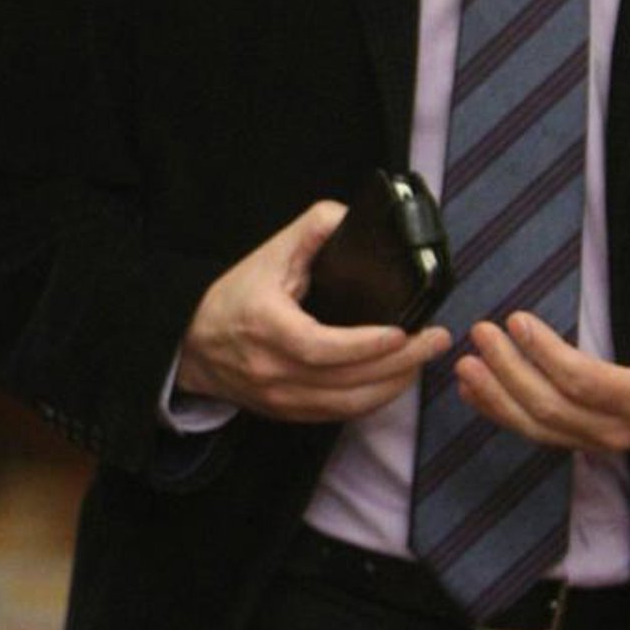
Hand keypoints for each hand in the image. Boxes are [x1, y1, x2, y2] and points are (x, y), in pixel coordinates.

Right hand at [176, 200, 450, 422]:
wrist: (192, 347)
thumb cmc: (232, 297)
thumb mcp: (267, 255)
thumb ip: (311, 231)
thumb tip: (352, 216)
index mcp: (267, 329)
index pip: (321, 347)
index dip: (365, 345)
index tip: (403, 331)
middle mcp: (274, 372)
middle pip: (346, 381)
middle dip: (400, 363)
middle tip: (437, 340)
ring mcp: (282, 399)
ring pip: (349, 404)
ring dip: (394, 384)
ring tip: (425, 357)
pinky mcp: (290, 413)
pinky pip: (341, 414)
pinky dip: (374, 398)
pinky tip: (398, 377)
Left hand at [452, 286, 629, 454]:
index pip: (584, 382)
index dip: (547, 354)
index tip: (517, 321)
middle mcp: (615, 430)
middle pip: (550, 408)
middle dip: (509, 372)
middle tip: (481, 333)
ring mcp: (595, 440)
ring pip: (536, 427)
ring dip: (496, 396)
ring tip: (465, 365)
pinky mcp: (580, 440)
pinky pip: (535, 432)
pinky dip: (500, 412)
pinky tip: (473, 390)